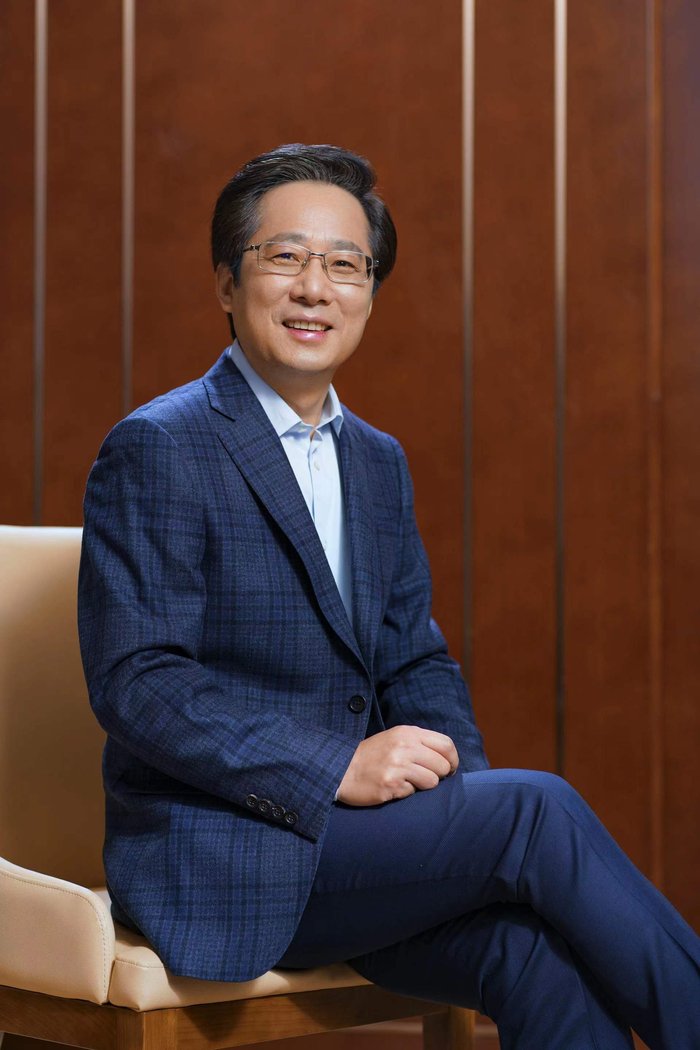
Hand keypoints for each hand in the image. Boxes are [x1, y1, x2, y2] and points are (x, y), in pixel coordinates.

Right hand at [336, 724, 458, 805]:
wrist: (343, 768)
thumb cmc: (373, 755)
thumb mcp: (395, 738)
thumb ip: (419, 743)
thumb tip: (447, 759)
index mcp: (407, 733)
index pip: (446, 744)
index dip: (453, 759)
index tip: (450, 769)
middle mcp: (404, 747)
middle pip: (442, 765)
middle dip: (439, 775)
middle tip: (425, 777)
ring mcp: (397, 766)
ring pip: (432, 782)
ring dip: (423, 785)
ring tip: (407, 781)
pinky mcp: (391, 785)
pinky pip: (413, 793)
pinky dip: (406, 792)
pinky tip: (393, 787)